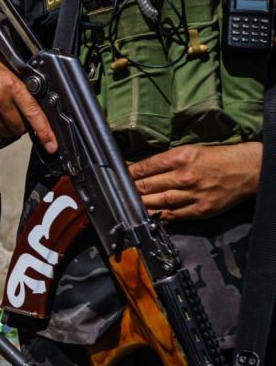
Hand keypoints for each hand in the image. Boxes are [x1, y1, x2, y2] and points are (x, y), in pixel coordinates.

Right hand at [0, 48, 56, 152]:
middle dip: (22, 125)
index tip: (51, 144)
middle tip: (17, 114)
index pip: (33, 112)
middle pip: (20, 127)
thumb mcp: (5, 68)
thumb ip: (20, 86)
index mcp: (9, 84)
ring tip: (0, 112)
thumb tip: (37, 105)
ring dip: (7, 128)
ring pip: (5, 133)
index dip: (45, 131)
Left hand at [129, 142, 261, 220]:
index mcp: (180, 158)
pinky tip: (149, 214)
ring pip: (158, 201)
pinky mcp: (200, 209)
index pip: (146, 167)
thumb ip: (166, 160)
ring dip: (141, 204)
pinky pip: (174, 214)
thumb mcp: (189, 150)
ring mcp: (192, 195)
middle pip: (148, 185)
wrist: (246, 170)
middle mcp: (184, 176)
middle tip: (118, 192)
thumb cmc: (217, 158)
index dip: (129, 173)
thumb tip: (142, 168)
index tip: (120, 176)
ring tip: (128, 204)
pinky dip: (159, 215)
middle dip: (131, 189)